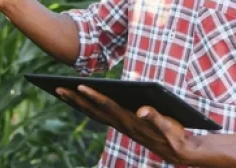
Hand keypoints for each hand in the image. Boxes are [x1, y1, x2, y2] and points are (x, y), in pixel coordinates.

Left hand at [55, 85, 194, 164]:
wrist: (177, 151)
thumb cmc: (173, 134)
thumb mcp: (167, 124)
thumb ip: (155, 116)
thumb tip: (142, 110)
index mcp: (130, 120)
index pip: (108, 105)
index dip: (94, 96)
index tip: (80, 85)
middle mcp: (121, 123)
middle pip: (93, 109)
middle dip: (76, 98)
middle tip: (58, 87)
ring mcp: (119, 125)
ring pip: (93, 112)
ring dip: (77, 102)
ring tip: (62, 91)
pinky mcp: (122, 125)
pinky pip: (99, 115)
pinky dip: (86, 106)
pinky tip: (79, 100)